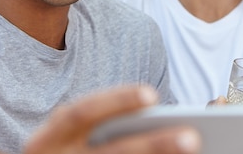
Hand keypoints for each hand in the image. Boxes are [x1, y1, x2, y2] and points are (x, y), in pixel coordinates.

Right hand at [23, 85, 200, 153]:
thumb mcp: (74, 134)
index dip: (116, 102)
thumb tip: (182, 116)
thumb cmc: (71, 151)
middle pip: (111, 153)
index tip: (152, 95)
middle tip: (192, 137)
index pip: (81, 113)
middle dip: (152, 145)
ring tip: (191, 151)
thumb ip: (112, 120)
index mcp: (50, 137)